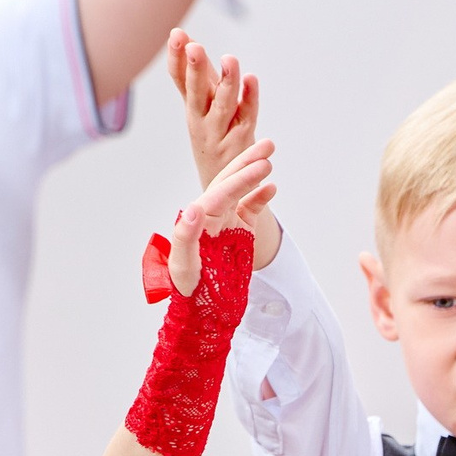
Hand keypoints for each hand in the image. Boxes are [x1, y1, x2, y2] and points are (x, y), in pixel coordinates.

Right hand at [167, 28, 259, 189]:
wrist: (224, 189)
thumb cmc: (213, 138)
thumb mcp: (201, 106)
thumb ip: (195, 75)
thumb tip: (186, 38)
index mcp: (192, 109)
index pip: (179, 80)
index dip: (177, 58)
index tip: (176, 34)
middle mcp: (202, 121)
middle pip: (196, 92)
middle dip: (194, 69)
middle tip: (194, 47)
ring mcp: (221, 133)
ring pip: (223, 104)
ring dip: (227, 81)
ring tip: (229, 59)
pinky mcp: (242, 142)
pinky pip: (247, 117)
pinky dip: (250, 98)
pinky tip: (252, 80)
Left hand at [169, 139, 277, 295]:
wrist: (203, 309)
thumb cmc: (188, 290)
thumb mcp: (183, 266)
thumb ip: (185, 236)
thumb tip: (193, 208)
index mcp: (198, 221)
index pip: (220, 193)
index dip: (241, 178)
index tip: (261, 166)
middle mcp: (211, 217)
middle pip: (229, 183)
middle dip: (247, 163)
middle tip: (268, 145)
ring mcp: (226, 223)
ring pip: (240, 191)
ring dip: (254, 174)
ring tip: (270, 156)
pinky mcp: (239, 232)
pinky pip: (250, 209)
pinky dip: (261, 197)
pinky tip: (272, 187)